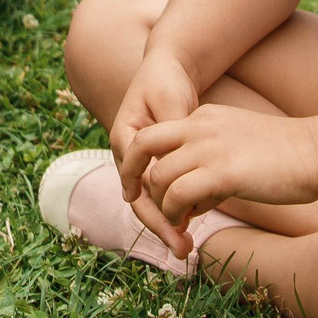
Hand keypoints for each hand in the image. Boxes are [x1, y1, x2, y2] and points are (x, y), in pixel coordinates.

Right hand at [107, 51, 201, 250]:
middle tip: (184, 252)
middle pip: (140, 201)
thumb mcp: (171, 102)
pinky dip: (175, 209)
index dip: (156, 211)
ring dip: (167, 224)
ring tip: (188, 248)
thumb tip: (173, 168)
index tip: (178, 230)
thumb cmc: (167, 80)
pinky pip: (162, 191)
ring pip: (150, 201)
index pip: (136, 185)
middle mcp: (127, 154)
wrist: (167, 66)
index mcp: (124, 138)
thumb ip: (172, 133)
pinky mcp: (155, 163)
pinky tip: (193, 225)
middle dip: (160, 228)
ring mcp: (140, 161)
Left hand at [123, 104, 317, 238]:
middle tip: (139, 203)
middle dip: (133, 176)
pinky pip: (178, 194)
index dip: (148, 164)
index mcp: (204, 116)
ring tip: (176, 222)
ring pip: (158, 176)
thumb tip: (195, 195)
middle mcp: (200, 127)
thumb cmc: (287, 156)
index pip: (157, 136)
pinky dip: (175, 213)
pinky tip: (187, 224)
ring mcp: (209, 147)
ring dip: (160, 204)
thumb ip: (213, 159)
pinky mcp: (221, 172)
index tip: (150, 188)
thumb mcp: (240, 143)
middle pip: (142, 146)